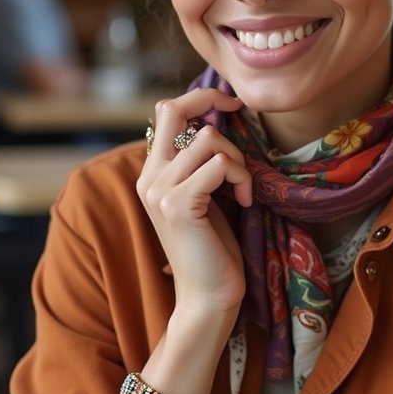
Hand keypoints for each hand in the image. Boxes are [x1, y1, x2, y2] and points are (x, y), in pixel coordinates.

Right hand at [137, 89, 251, 320]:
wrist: (207, 296)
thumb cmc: (213, 247)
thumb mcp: (205, 195)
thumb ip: (201, 162)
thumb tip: (221, 122)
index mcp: (153, 172)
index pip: (166, 111)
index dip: (200, 97)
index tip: (231, 105)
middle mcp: (149, 177)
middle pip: (174, 109)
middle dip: (212, 101)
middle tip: (239, 112)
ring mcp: (160, 190)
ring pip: (209, 138)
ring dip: (238, 159)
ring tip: (241, 188)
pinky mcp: (179, 205)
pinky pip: (219, 165)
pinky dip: (241, 178)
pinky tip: (243, 201)